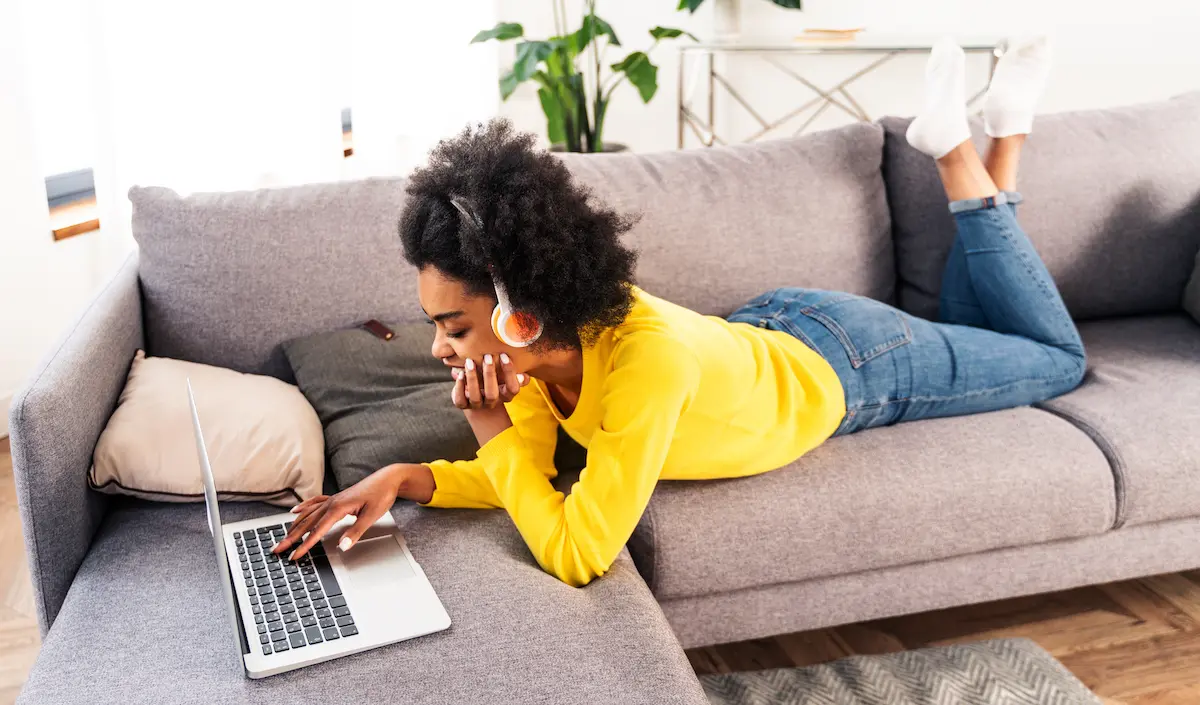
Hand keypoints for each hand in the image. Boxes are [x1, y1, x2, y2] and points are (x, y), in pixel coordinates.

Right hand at [272, 463, 434, 559]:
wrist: (388, 478)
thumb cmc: (381, 494)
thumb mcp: (372, 516)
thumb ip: (356, 532)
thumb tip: (342, 546)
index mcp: (338, 507)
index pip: (317, 530)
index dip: (304, 545)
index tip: (294, 556)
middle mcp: (331, 502)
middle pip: (307, 523)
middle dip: (291, 537)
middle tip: (276, 549)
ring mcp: (333, 499)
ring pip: (308, 514)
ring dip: (294, 526)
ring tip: (283, 537)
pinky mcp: (336, 498)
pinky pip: (314, 503)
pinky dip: (303, 508)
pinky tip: (294, 511)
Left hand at [451, 352, 528, 409]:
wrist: (475, 395)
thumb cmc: (492, 379)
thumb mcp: (503, 376)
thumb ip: (512, 374)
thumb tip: (524, 376)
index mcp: (504, 395)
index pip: (512, 389)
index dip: (510, 373)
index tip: (504, 356)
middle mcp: (491, 402)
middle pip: (492, 394)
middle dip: (489, 375)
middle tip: (487, 357)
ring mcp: (476, 405)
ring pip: (475, 397)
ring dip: (472, 378)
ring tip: (469, 362)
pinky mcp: (462, 405)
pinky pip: (460, 401)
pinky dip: (459, 387)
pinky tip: (459, 373)